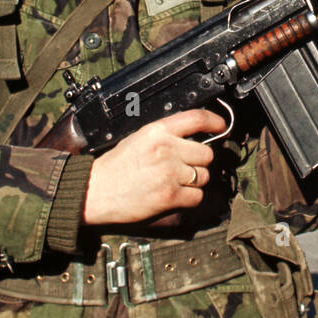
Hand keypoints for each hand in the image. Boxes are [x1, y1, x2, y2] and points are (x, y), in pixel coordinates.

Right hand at [81, 109, 225, 225]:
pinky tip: (175, 195)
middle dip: (199, 162)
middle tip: (184, 167)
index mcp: (157, 131)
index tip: (222, 126)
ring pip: (204, 176)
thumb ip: (166, 135)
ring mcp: (170, 173)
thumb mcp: (139, 139)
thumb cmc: (114, 167)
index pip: (196, 118)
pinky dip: (190, 198)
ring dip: (194, 181)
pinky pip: (197, 197)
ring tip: (174, 182)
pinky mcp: (170, 195)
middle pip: (207, 153)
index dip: (215, 121)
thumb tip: (193, 137)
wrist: (95, 191)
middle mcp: (166, 149)